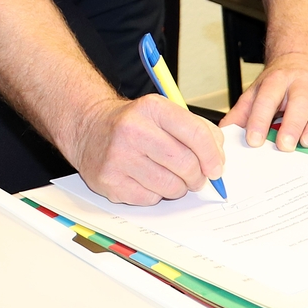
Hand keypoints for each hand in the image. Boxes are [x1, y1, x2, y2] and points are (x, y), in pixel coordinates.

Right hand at [72, 94, 225, 204]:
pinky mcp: (110, 182)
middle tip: (195, 177)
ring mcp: (119, 157)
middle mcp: (133, 130)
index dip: (213, 156)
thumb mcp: (163, 113)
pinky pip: (151, 199)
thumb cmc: (132, 124)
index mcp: (152, 108)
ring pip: (171, 186)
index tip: (216, 168)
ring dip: (178, 188)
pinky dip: (156, 195)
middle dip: (197, 176)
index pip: (196, 134)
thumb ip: (195, 129)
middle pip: (186, 164)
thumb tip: (218, 157)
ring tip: (169, 177)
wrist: (89, 129)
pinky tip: (146, 180)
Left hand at [222, 54, 307, 149]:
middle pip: (299, 101)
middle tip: (285, 146)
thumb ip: (242, 113)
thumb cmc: (278, 83)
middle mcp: (302, 82)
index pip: (266, 98)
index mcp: (277, 80)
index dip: (259, 119)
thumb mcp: (256, 92)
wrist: (301, 59)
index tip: (253, 140)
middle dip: (292, 124)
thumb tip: (224, 133)